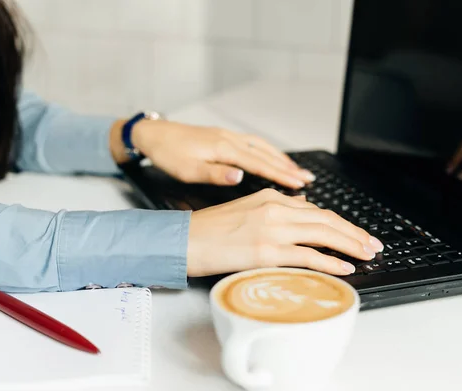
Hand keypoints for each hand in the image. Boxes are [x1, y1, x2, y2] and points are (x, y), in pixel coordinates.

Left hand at [112, 119, 314, 188]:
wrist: (153, 134)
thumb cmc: (167, 154)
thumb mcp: (186, 170)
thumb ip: (214, 174)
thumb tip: (240, 177)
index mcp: (224, 149)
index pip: (259, 164)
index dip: (282, 175)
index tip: (300, 184)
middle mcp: (230, 139)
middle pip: (266, 154)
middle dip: (289, 167)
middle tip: (309, 179)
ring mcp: (228, 136)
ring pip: (263, 147)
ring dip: (282, 158)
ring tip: (298, 169)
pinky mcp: (223, 136)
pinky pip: (254, 143)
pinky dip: (268, 150)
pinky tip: (272, 155)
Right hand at [187, 189, 383, 276]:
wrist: (183, 240)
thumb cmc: (209, 229)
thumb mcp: (246, 209)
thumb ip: (275, 210)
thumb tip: (301, 211)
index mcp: (270, 198)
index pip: (315, 209)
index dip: (340, 222)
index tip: (355, 232)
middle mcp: (274, 208)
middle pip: (326, 219)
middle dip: (354, 233)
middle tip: (372, 244)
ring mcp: (271, 229)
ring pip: (322, 234)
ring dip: (350, 245)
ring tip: (366, 254)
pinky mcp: (266, 251)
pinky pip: (307, 255)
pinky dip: (330, 261)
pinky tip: (344, 267)